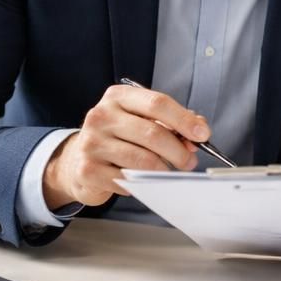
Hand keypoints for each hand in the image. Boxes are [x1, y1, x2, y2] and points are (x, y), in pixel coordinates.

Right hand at [43, 85, 210, 208]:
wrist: (77, 160)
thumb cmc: (118, 137)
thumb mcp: (142, 121)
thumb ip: (171, 122)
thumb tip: (198, 130)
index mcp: (118, 97)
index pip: (158, 103)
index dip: (184, 120)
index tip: (203, 134)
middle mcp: (101, 116)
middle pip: (153, 133)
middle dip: (179, 150)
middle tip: (189, 161)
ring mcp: (92, 142)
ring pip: (143, 159)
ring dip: (165, 169)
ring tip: (170, 171)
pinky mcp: (88, 169)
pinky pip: (128, 180)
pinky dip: (142, 183)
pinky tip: (142, 180)